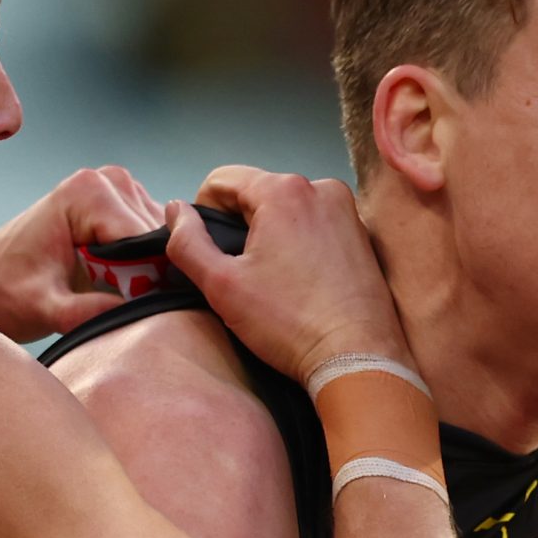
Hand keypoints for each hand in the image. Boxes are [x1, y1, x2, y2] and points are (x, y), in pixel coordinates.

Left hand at [0, 166, 164, 341]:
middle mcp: (108, 180)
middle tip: (113, 304)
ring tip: (111, 293)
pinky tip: (119, 283)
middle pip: (159, 239)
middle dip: (147, 277)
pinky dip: (145, 266)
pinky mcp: (124, 207)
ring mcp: (118, 190)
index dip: (147, 281)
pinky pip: (155, 241)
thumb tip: (131, 316)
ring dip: (148, 273)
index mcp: (88, 192)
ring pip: (163, 241)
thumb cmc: (5, 290)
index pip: (147, 240)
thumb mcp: (43, 308)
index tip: (129, 310)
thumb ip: (83, 313)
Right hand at [164, 167, 409, 380]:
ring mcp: (346, 210)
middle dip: (240, 226)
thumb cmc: (291, 324)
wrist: (357, 357)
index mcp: (284, 191)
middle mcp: (320, 188)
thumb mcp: (221, 286)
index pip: (222, 180)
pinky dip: (299, 244)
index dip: (203, 213)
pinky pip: (315, 225)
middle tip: (241, 274)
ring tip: (272, 282)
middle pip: (257, 193)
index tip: (210, 251)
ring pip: (286, 210)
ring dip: (270, 235)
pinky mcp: (361, 234)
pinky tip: (300, 283)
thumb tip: (176, 212)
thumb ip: (187, 243)